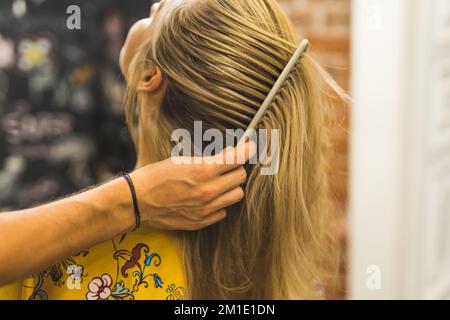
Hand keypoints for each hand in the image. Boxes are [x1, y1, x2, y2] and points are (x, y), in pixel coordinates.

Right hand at [130, 142, 255, 230]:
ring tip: (218, 182)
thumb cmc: (155, 176)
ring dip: (230, 187)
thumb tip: (229, 155)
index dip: (247, 149)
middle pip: (240, 177)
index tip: (250, 146)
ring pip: (236, 196)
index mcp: (202, 171)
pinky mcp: (201, 222)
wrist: (136, 201)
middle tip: (226, 165)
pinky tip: (208, 198)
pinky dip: (219, 203)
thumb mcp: (181, 160)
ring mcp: (206, 209)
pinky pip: (223, 211)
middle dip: (236, 168)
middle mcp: (208, 191)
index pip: (237, 158)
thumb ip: (207, 160)